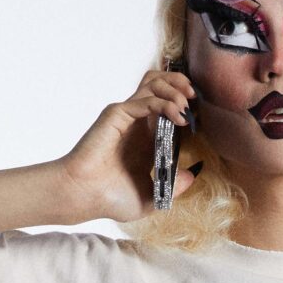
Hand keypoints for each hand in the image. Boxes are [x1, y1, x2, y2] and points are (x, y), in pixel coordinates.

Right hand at [59, 69, 200, 222]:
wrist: (84, 196)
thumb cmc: (109, 199)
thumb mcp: (151, 197)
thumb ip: (173, 187)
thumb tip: (192, 175)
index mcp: (145, 138)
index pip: (167, 106)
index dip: (184, 104)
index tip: (198, 116)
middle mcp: (137, 123)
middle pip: (160, 85)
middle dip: (180, 84)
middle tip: (194, 98)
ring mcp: (127, 116)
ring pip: (154, 84)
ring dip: (175, 90)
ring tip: (185, 107)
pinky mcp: (117, 114)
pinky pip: (146, 99)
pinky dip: (166, 103)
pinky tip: (178, 116)